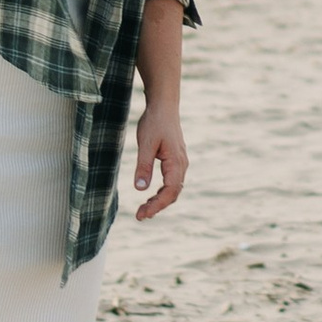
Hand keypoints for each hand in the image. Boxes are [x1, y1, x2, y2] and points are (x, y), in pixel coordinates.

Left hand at [132, 98, 187, 221]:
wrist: (164, 105)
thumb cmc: (155, 122)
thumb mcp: (146, 144)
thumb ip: (144, 166)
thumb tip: (140, 189)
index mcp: (176, 163)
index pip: (170, 192)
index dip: (157, 205)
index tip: (143, 214)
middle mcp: (181, 165)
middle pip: (173, 194)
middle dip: (157, 206)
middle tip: (140, 215)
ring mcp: (179, 163)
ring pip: (172, 189)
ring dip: (159, 200)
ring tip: (143, 209)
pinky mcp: (174, 160)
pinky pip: (171, 182)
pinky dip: (161, 192)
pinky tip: (150, 195)